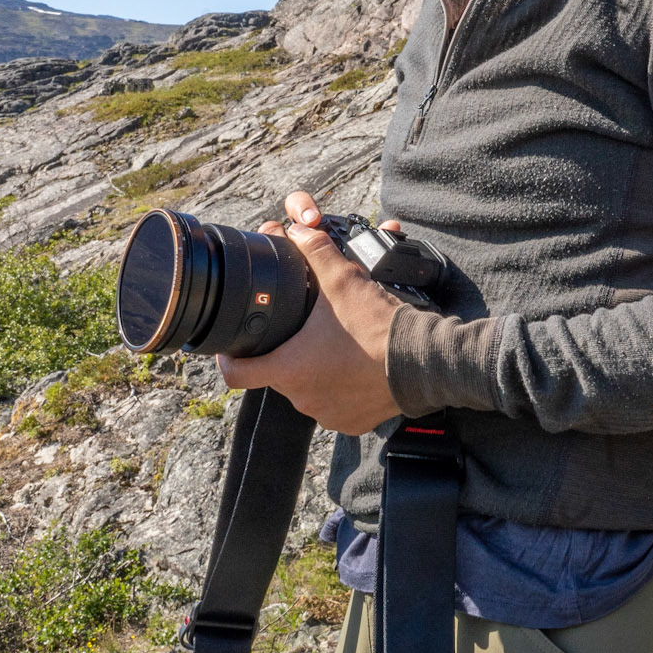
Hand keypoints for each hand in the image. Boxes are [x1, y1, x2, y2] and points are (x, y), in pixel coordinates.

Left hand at [217, 192, 401, 435]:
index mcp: (288, 369)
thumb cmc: (378, 328)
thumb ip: (314, 250)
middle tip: (307, 331)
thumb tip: (296, 229)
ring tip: (336, 345)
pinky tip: (356, 366)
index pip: (235, 374)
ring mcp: (327, 414)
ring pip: (309, 389)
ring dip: (317, 370)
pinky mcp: (352, 422)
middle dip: (290, 352)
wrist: (424, 361)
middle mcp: (302, 397)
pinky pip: (336, 404)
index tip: (231, 347)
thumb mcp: (343, 280)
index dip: (227, 359)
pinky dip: (342, 388)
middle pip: (279, 374)